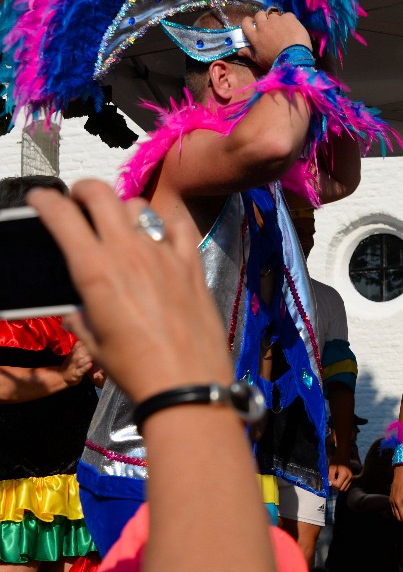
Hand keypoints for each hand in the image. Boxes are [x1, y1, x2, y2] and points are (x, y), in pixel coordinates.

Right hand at [27, 181, 233, 403]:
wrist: (186, 381)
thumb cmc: (136, 368)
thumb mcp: (95, 343)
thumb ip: (82, 317)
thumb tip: (78, 309)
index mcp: (95, 271)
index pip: (63, 216)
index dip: (46, 201)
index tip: (42, 199)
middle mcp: (129, 253)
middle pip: (102, 194)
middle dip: (83, 189)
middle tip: (79, 199)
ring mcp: (164, 255)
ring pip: (139, 207)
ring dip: (123, 208)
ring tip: (121, 222)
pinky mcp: (192, 264)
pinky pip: (179, 227)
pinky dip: (166, 224)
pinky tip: (162, 235)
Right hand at [240, 9, 312, 68]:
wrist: (294, 58)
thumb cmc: (274, 61)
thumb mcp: (260, 61)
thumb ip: (249, 54)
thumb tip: (238, 52)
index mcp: (255, 36)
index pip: (245, 23)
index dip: (248, 21)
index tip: (252, 22)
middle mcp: (263, 25)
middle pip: (259, 14)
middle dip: (263, 18)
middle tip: (269, 25)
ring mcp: (276, 20)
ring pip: (273, 13)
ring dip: (276, 18)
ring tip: (283, 27)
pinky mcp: (288, 18)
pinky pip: (287, 15)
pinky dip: (289, 20)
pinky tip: (293, 28)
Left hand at [328, 460, 353, 491]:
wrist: (343, 455)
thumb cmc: (336, 461)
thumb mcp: (331, 468)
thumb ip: (330, 477)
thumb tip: (330, 484)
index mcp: (344, 475)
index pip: (337, 486)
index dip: (332, 484)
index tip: (330, 478)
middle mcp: (349, 478)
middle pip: (341, 489)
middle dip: (336, 486)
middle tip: (332, 480)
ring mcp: (351, 478)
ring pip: (344, 489)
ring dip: (339, 487)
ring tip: (336, 480)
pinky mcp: (351, 478)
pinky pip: (347, 486)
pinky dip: (342, 485)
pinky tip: (339, 480)